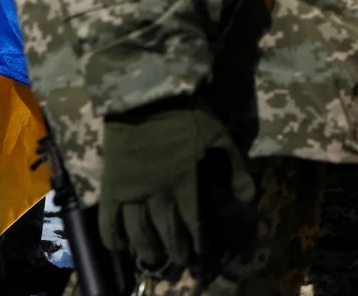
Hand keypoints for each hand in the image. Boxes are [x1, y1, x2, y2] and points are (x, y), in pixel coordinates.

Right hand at [99, 98, 254, 268]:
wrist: (147, 96)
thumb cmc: (187, 115)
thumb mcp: (220, 136)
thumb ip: (235, 169)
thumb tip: (250, 198)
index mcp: (185, 180)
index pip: (193, 220)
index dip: (199, 239)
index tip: (203, 252)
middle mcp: (157, 192)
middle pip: (166, 229)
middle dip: (176, 248)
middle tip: (181, 262)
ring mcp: (131, 191)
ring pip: (138, 231)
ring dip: (147, 249)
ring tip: (155, 260)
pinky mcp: (110, 185)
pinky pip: (108, 219)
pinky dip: (112, 238)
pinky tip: (119, 248)